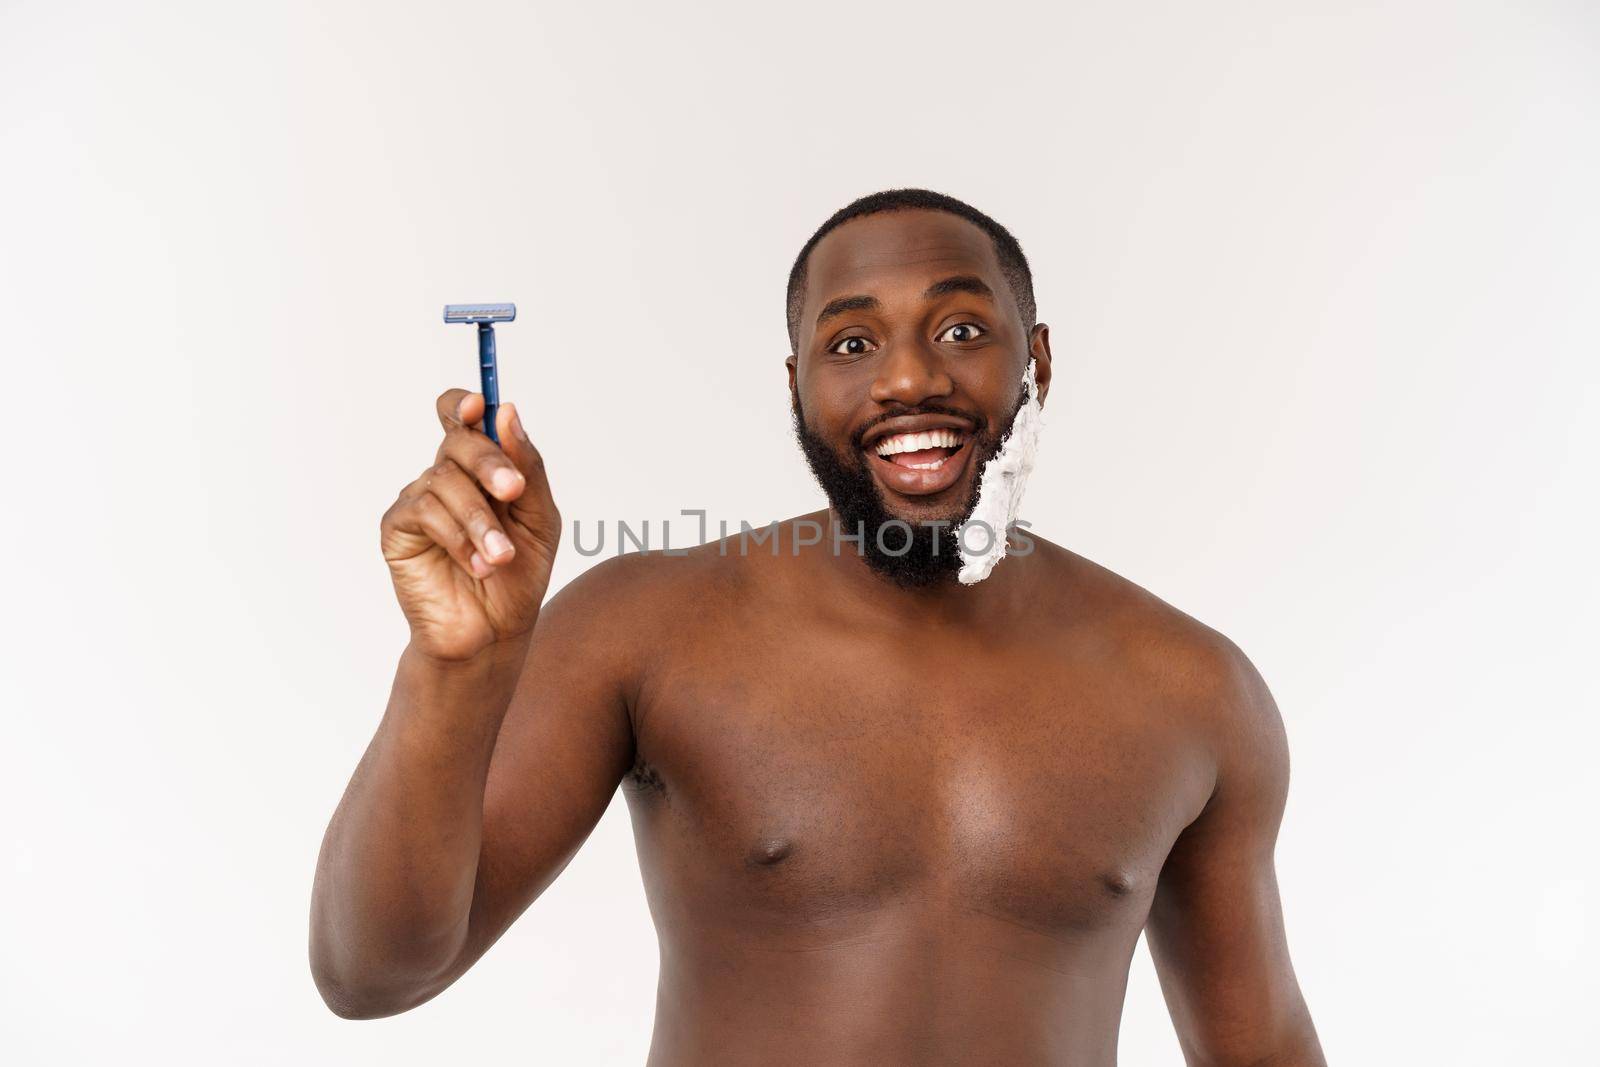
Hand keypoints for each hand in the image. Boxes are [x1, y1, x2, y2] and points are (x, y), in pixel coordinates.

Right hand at [380, 390, 560, 661]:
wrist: (495, 631)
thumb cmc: (519, 575)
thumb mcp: (541, 518)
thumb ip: (528, 466)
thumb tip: (508, 412)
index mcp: (480, 469)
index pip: (462, 417)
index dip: (465, 404)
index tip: (480, 404)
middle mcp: (446, 477)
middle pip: (457, 441)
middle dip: (489, 462)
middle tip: (513, 489)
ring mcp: (419, 501)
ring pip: (444, 481)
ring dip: (480, 520)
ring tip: (500, 557)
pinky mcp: (398, 529)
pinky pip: (424, 512)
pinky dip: (456, 538)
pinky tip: (475, 564)